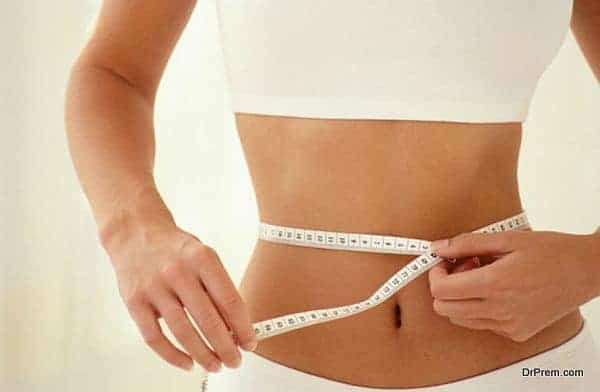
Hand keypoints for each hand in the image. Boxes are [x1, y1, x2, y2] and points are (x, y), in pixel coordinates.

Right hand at [106, 222, 256, 372]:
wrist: (135, 232)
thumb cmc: (175, 248)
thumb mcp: (204, 256)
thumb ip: (218, 287)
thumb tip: (235, 326)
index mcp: (202, 259)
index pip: (230, 300)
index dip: (243, 327)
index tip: (250, 343)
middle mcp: (179, 272)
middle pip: (208, 320)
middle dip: (226, 347)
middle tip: (235, 360)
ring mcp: (155, 288)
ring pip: (183, 332)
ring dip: (203, 355)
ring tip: (215, 366)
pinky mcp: (134, 302)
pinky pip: (154, 337)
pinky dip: (172, 355)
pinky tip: (187, 362)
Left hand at [428, 229, 599, 341]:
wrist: (587, 272)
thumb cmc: (551, 251)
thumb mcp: (507, 239)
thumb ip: (467, 244)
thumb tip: (437, 247)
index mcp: (495, 284)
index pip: (441, 290)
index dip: (435, 274)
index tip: (444, 262)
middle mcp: (500, 310)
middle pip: (444, 308)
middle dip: (445, 286)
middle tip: (465, 267)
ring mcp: (509, 326)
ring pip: (460, 318)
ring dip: (460, 298)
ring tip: (483, 277)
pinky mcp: (517, 333)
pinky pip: (481, 324)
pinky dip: (479, 308)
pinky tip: (497, 290)